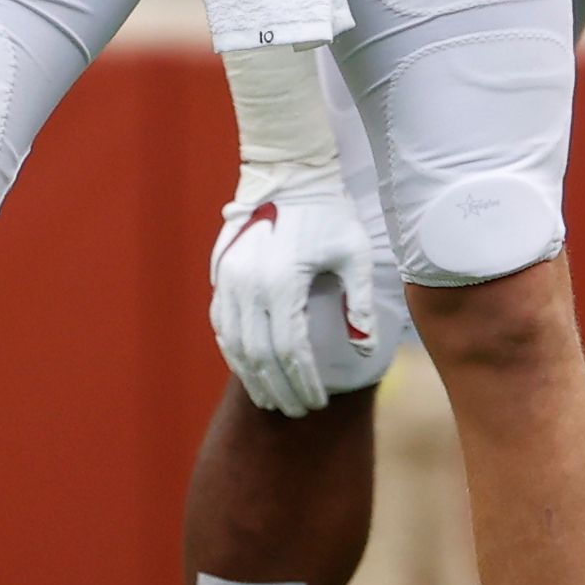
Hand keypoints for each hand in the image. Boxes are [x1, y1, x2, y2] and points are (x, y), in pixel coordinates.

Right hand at [209, 165, 379, 418]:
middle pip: (259, 355)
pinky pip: (221, 323)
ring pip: (234, 344)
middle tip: (297, 411)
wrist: (288, 173)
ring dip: (252, 377)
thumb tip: (363, 350)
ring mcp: (229, 279)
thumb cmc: (329, 212)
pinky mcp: (221, 273)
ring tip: (271, 400)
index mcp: (282, 282)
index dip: (303, 381)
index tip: (318, 401)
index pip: (290, 350)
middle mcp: (248, 284)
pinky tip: (249, 368)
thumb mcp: (355, 254)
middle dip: (279, 388)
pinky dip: (234, 351)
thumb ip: (359, 304)